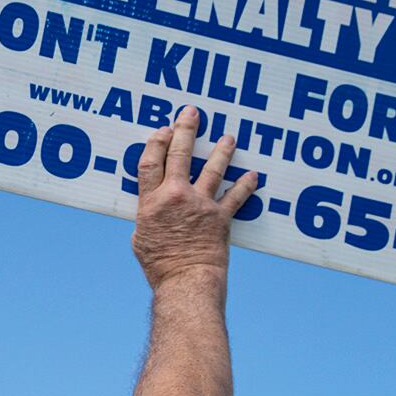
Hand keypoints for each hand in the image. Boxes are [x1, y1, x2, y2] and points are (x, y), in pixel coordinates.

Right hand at [130, 106, 257, 287]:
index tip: (162, 130)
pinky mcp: (221, 217)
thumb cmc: (160, 266)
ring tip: (228, 138)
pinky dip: (246, 185)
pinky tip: (254, 175)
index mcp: (151, 202)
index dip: (156, 143)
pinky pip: (236, 196)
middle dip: (185, 131)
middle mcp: (176, 197)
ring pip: (212, 169)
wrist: (185, 281)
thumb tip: (151, 205)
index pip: (150, 163)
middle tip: (191, 113)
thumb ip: (147, 215)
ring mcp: (200, 205)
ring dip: (222, 151)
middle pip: (179, 156)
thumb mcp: (141, 238)